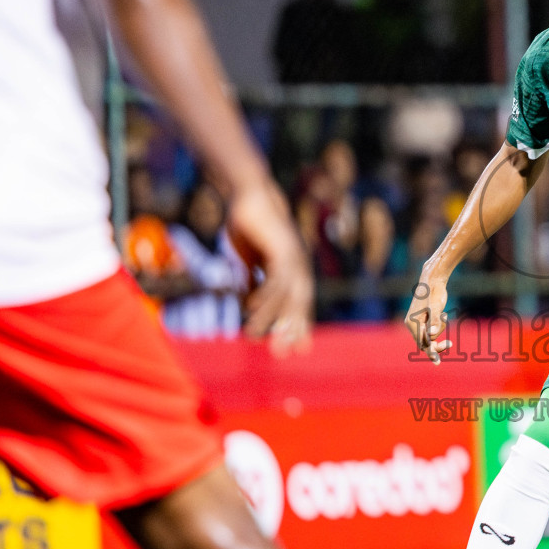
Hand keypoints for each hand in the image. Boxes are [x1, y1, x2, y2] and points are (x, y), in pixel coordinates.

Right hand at [226, 182, 312, 356]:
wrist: (250, 194)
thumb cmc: (249, 225)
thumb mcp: (250, 259)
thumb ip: (253, 279)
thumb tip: (250, 302)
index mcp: (293, 269)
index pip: (299, 303)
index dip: (297, 326)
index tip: (296, 349)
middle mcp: (298, 266)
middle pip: (298, 305)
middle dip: (290, 330)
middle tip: (282, 354)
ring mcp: (293, 257)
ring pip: (285, 295)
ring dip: (270, 318)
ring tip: (253, 337)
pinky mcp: (281, 248)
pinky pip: (274, 278)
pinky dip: (263, 295)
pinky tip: (250, 309)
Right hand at [406, 275, 451, 363]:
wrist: (433, 280)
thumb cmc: (433, 293)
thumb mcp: (435, 307)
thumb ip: (434, 321)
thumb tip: (432, 335)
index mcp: (411, 323)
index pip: (422, 342)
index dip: (431, 352)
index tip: (438, 362)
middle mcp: (412, 324)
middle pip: (425, 343)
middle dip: (437, 344)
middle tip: (450, 344)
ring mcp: (418, 322)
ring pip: (430, 336)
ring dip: (440, 329)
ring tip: (444, 315)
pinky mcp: (424, 319)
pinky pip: (432, 330)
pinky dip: (440, 326)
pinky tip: (443, 314)